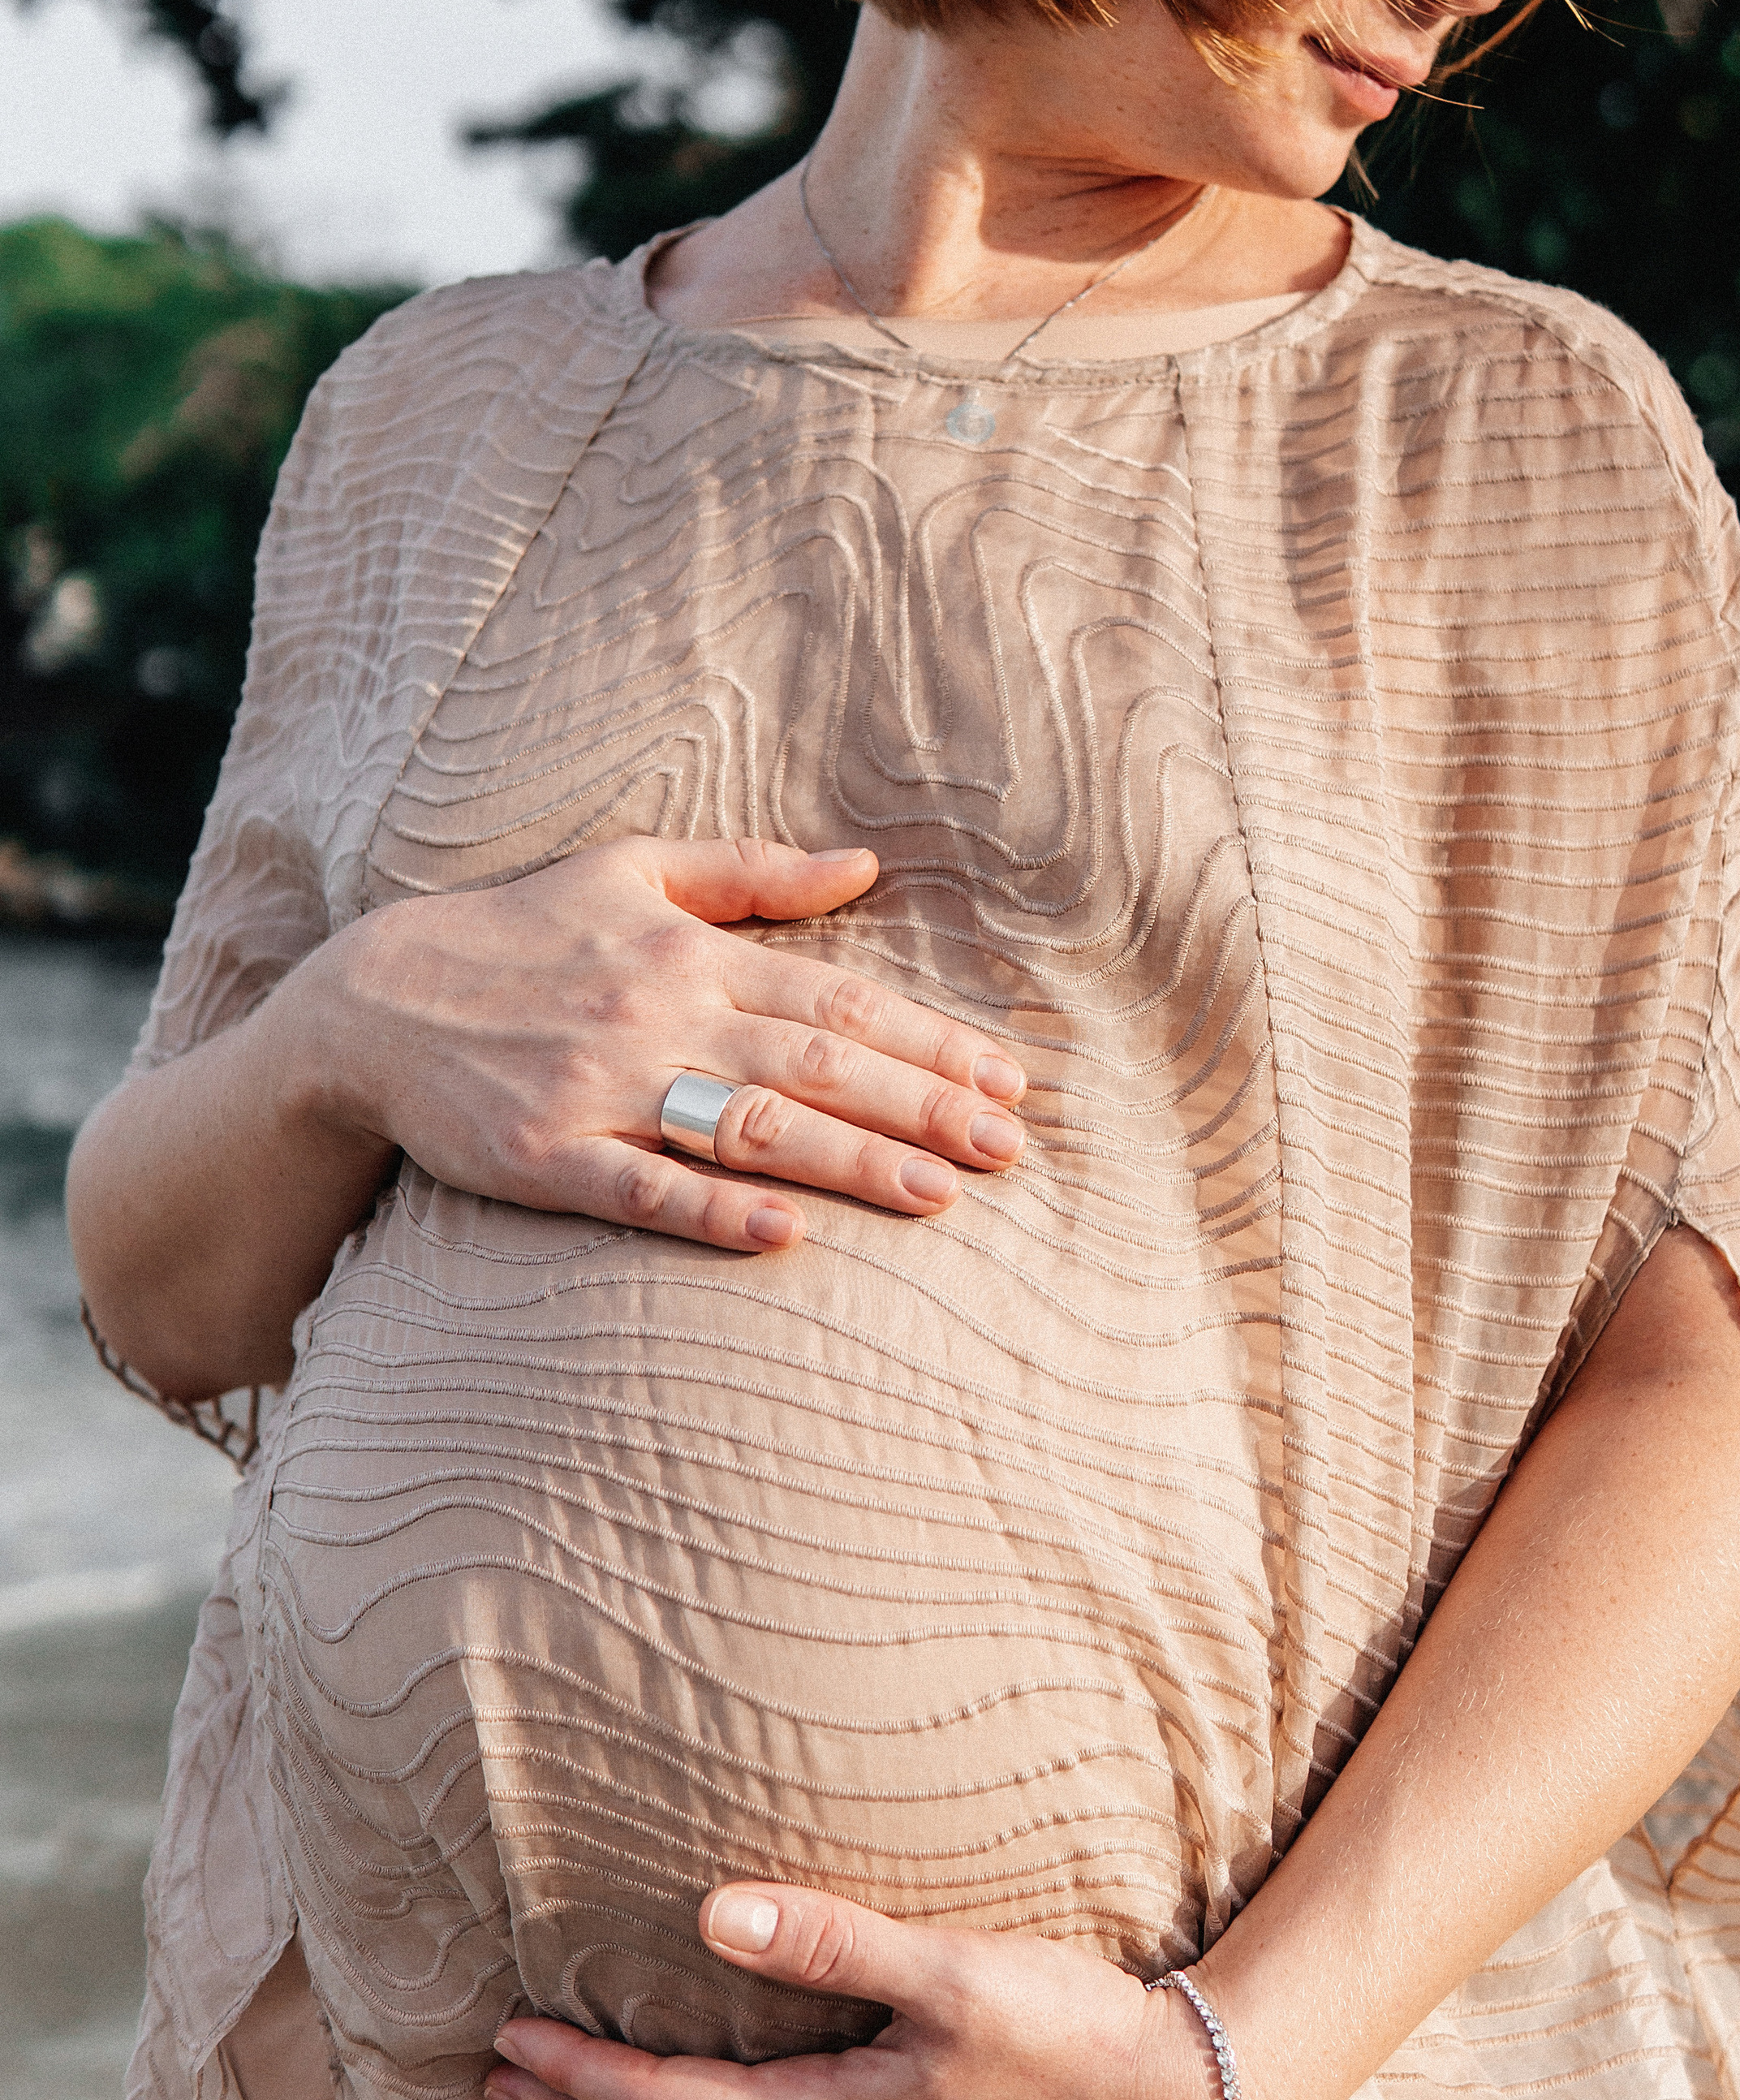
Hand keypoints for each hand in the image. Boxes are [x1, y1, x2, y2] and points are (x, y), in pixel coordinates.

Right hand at [283, 836, 1027, 1255]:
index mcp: (690, 953)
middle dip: (922, 1108)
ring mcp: (601, 1090)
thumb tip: (865, 865)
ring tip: (942, 1196)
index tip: (1006, 1080)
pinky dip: (714, 1210)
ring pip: (751, 1127)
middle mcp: (657, 1016)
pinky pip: (643, 1189)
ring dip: (853, 1162)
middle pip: (816, 1067)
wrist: (370, 1002)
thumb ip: (753, 872)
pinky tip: (786, 1234)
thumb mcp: (632, 871)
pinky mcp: (545, 1160)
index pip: (838, 1002)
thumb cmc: (517, 934)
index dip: (930, 1042)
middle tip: (1008, 1150)